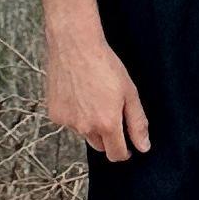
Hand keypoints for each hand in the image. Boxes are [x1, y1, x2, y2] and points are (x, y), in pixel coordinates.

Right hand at [42, 19, 150, 161]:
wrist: (75, 45)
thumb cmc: (105, 65)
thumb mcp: (129, 92)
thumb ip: (137, 123)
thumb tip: (143, 147)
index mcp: (107, 124)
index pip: (116, 154)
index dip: (124, 152)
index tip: (127, 146)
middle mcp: (86, 127)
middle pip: (100, 146)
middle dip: (108, 137)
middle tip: (111, 114)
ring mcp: (68, 122)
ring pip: (84, 133)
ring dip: (90, 124)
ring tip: (93, 97)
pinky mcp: (55, 114)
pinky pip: (69, 122)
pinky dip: (75, 114)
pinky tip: (78, 94)